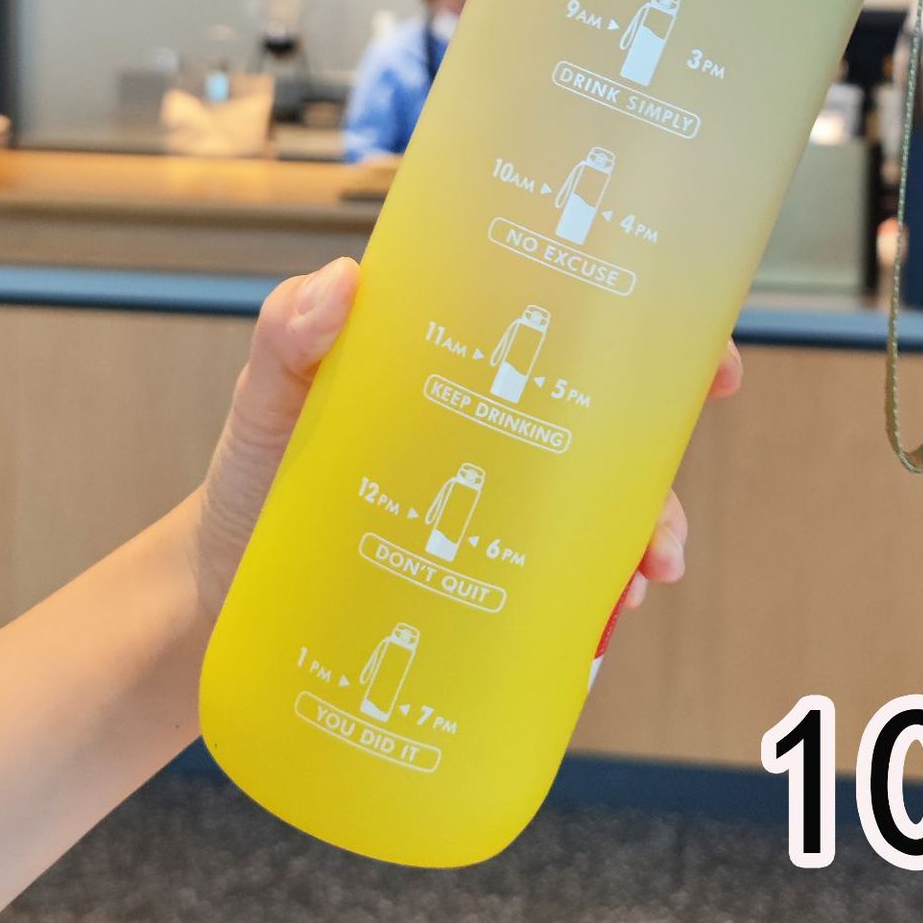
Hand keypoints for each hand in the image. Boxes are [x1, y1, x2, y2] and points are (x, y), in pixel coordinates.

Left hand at [189, 256, 742, 620]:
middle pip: (615, 436)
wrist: (212, 599)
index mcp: (467, 371)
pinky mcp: (484, 587)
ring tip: (630, 588)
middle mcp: (498, 438)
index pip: (578, 339)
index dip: (663, 343)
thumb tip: (337, 284)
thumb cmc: (248, 480)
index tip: (710, 364)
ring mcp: (497, 515)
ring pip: (603, 521)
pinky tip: (591, 638)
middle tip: (664, 529)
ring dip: (639, 550)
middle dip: (665, 473)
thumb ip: (288, 339)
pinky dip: (592, 612)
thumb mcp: (268, 403)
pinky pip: (562, 596)